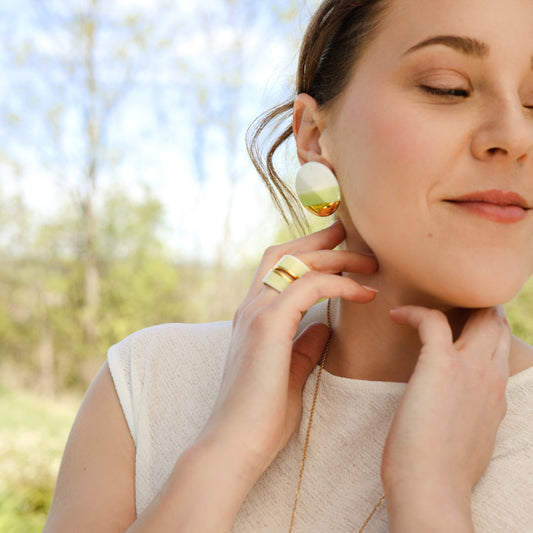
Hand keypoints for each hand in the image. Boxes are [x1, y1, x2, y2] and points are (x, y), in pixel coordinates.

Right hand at [199, 221, 377, 486]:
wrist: (235, 444)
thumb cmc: (262, 415)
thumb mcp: (290, 372)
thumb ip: (304, 345)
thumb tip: (325, 327)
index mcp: (253, 315)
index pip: (278, 267)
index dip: (306, 251)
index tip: (337, 245)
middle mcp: (251, 306)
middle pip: (285, 253)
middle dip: (320, 239)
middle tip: (351, 234)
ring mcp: (256, 312)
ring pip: (298, 262)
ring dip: (337, 257)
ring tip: (369, 264)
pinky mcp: (268, 325)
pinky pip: (310, 286)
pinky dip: (339, 283)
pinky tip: (364, 292)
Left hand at [383, 306, 509, 530]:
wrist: (432, 492)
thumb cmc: (440, 472)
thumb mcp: (470, 438)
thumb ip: (471, 414)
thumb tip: (457, 408)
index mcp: (497, 394)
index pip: (501, 345)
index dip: (485, 327)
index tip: (460, 320)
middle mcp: (491, 376)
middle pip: (496, 322)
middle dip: (477, 306)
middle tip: (445, 300)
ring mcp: (471, 368)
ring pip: (478, 314)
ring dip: (452, 302)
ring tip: (424, 302)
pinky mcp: (442, 365)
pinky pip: (431, 319)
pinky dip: (413, 311)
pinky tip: (396, 315)